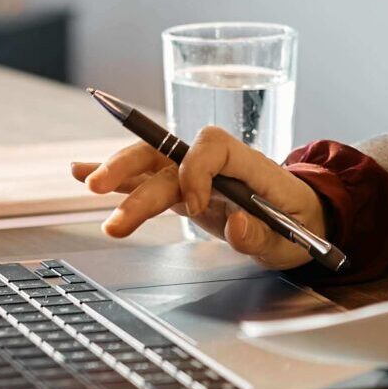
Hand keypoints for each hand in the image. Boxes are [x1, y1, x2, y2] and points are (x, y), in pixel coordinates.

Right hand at [71, 127, 329, 270]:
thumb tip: (236, 223)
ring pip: (152, 164)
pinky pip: (147, 179)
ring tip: (85, 181)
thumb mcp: (291, 242)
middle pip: (169, 153)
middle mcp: (218, 165)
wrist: (305, 221)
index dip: (196, 171)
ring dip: (118, 172)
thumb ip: (261, 235)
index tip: (195, 206)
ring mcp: (197, 176)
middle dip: (133, 167)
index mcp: (249, 166)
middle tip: (102, 189)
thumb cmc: (301, 225)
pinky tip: (82, 173)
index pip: (214, 147)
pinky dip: (117, 178)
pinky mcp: (184, 192)